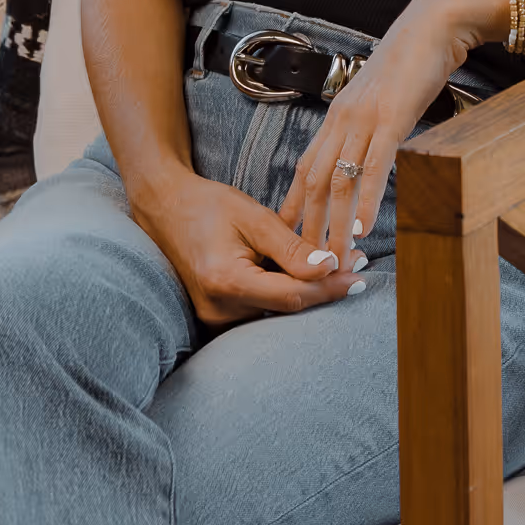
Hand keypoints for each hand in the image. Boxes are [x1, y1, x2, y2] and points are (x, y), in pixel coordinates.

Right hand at [129, 167, 360, 325]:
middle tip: (359, 266)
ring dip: (307, 292)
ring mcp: (214, 318)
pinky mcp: (216, 317)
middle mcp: (218, 309)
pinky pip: (261, 311)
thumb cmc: (208, 205)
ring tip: (337, 268)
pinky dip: (285, 294)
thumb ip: (291, 247)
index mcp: (226, 281)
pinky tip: (304, 276)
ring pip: (276, 313)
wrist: (165, 208)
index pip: (293, 296)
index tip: (359, 274)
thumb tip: (330, 267)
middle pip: (287, 309)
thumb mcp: (253, 217)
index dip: (330, 287)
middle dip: (325, 289)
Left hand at [277, 0, 488, 268]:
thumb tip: (369, 154)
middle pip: (314, 182)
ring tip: (333, 260)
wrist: (433, 25)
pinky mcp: (392, 119)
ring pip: (339, 181)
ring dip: (334, 226)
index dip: (294, 205)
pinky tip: (363, 228)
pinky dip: (366, 201)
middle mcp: (342, 119)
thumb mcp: (381, 99)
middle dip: (307, 227)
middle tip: (303, 264)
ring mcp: (365, 119)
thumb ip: (370, 126)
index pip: (306, 167)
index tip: (285, 237)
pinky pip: (373, 166)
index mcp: (338, 116)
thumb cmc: (412, 62)